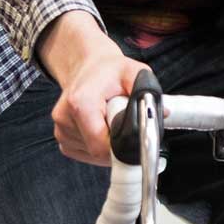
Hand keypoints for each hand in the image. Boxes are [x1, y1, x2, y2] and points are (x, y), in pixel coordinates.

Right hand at [37, 12, 149, 166]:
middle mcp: (64, 118)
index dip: (122, 146)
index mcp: (80, 103)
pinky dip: (98, 146)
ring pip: (94, 155)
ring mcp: (61, 131)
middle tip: (123, 122)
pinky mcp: (63, 139)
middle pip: (99, 152)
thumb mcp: (133, 72)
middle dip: (117, 144)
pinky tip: (101, 126)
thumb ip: (147, 92)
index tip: (133, 136)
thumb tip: (163, 114)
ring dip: (108, 144)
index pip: (101, 146)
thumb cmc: (110, 71)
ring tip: (110, 120)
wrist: (88, 68)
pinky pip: (86, 154)